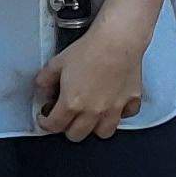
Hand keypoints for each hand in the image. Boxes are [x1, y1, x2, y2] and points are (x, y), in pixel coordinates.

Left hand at [34, 12, 151, 140]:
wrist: (118, 40)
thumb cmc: (87, 50)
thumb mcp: (57, 62)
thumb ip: (45, 80)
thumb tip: (44, 90)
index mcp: (71, 104)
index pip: (53, 126)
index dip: (45, 123)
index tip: (45, 117)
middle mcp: (93, 112)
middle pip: (77, 135)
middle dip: (68, 128)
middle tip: (67, 116)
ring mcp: (114, 109)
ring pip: (103, 133)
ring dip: (94, 127)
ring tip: (92, 116)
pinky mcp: (132, 101)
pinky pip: (125, 116)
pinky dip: (119, 114)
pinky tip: (114, 104)